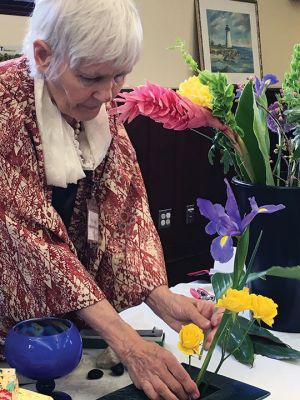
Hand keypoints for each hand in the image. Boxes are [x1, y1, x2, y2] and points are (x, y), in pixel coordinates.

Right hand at [77, 299, 200, 398]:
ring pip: (165, 392)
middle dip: (185, 394)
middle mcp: (159, 367)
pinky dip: (160, 399)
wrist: (132, 349)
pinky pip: (153, 395)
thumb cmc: (149, 350)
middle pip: (175, 385)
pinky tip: (165, 399)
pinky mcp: (143, 383)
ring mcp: (150, 376)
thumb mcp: (165, 352)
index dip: (190, 385)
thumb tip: (185, 378)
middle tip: (189, 397)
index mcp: (166, 358)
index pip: (182, 374)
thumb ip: (174, 365)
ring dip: (174, 399)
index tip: (195, 391)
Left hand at [146, 286, 222, 348]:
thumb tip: (208, 325)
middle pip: (217, 325)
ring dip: (210, 340)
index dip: (220, 317)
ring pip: (211, 334)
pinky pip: (202, 339)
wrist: (165, 308)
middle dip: (215, 332)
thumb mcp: (188, 308)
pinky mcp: (196, 333)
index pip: (219, 312)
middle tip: (210, 337)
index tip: (214, 322)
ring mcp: (202, 325)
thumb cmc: (176, 303)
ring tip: (207, 345)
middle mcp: (207, 317)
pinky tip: (203, 346)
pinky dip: (203, 343)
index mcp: (207, 307)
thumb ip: (198, 317)